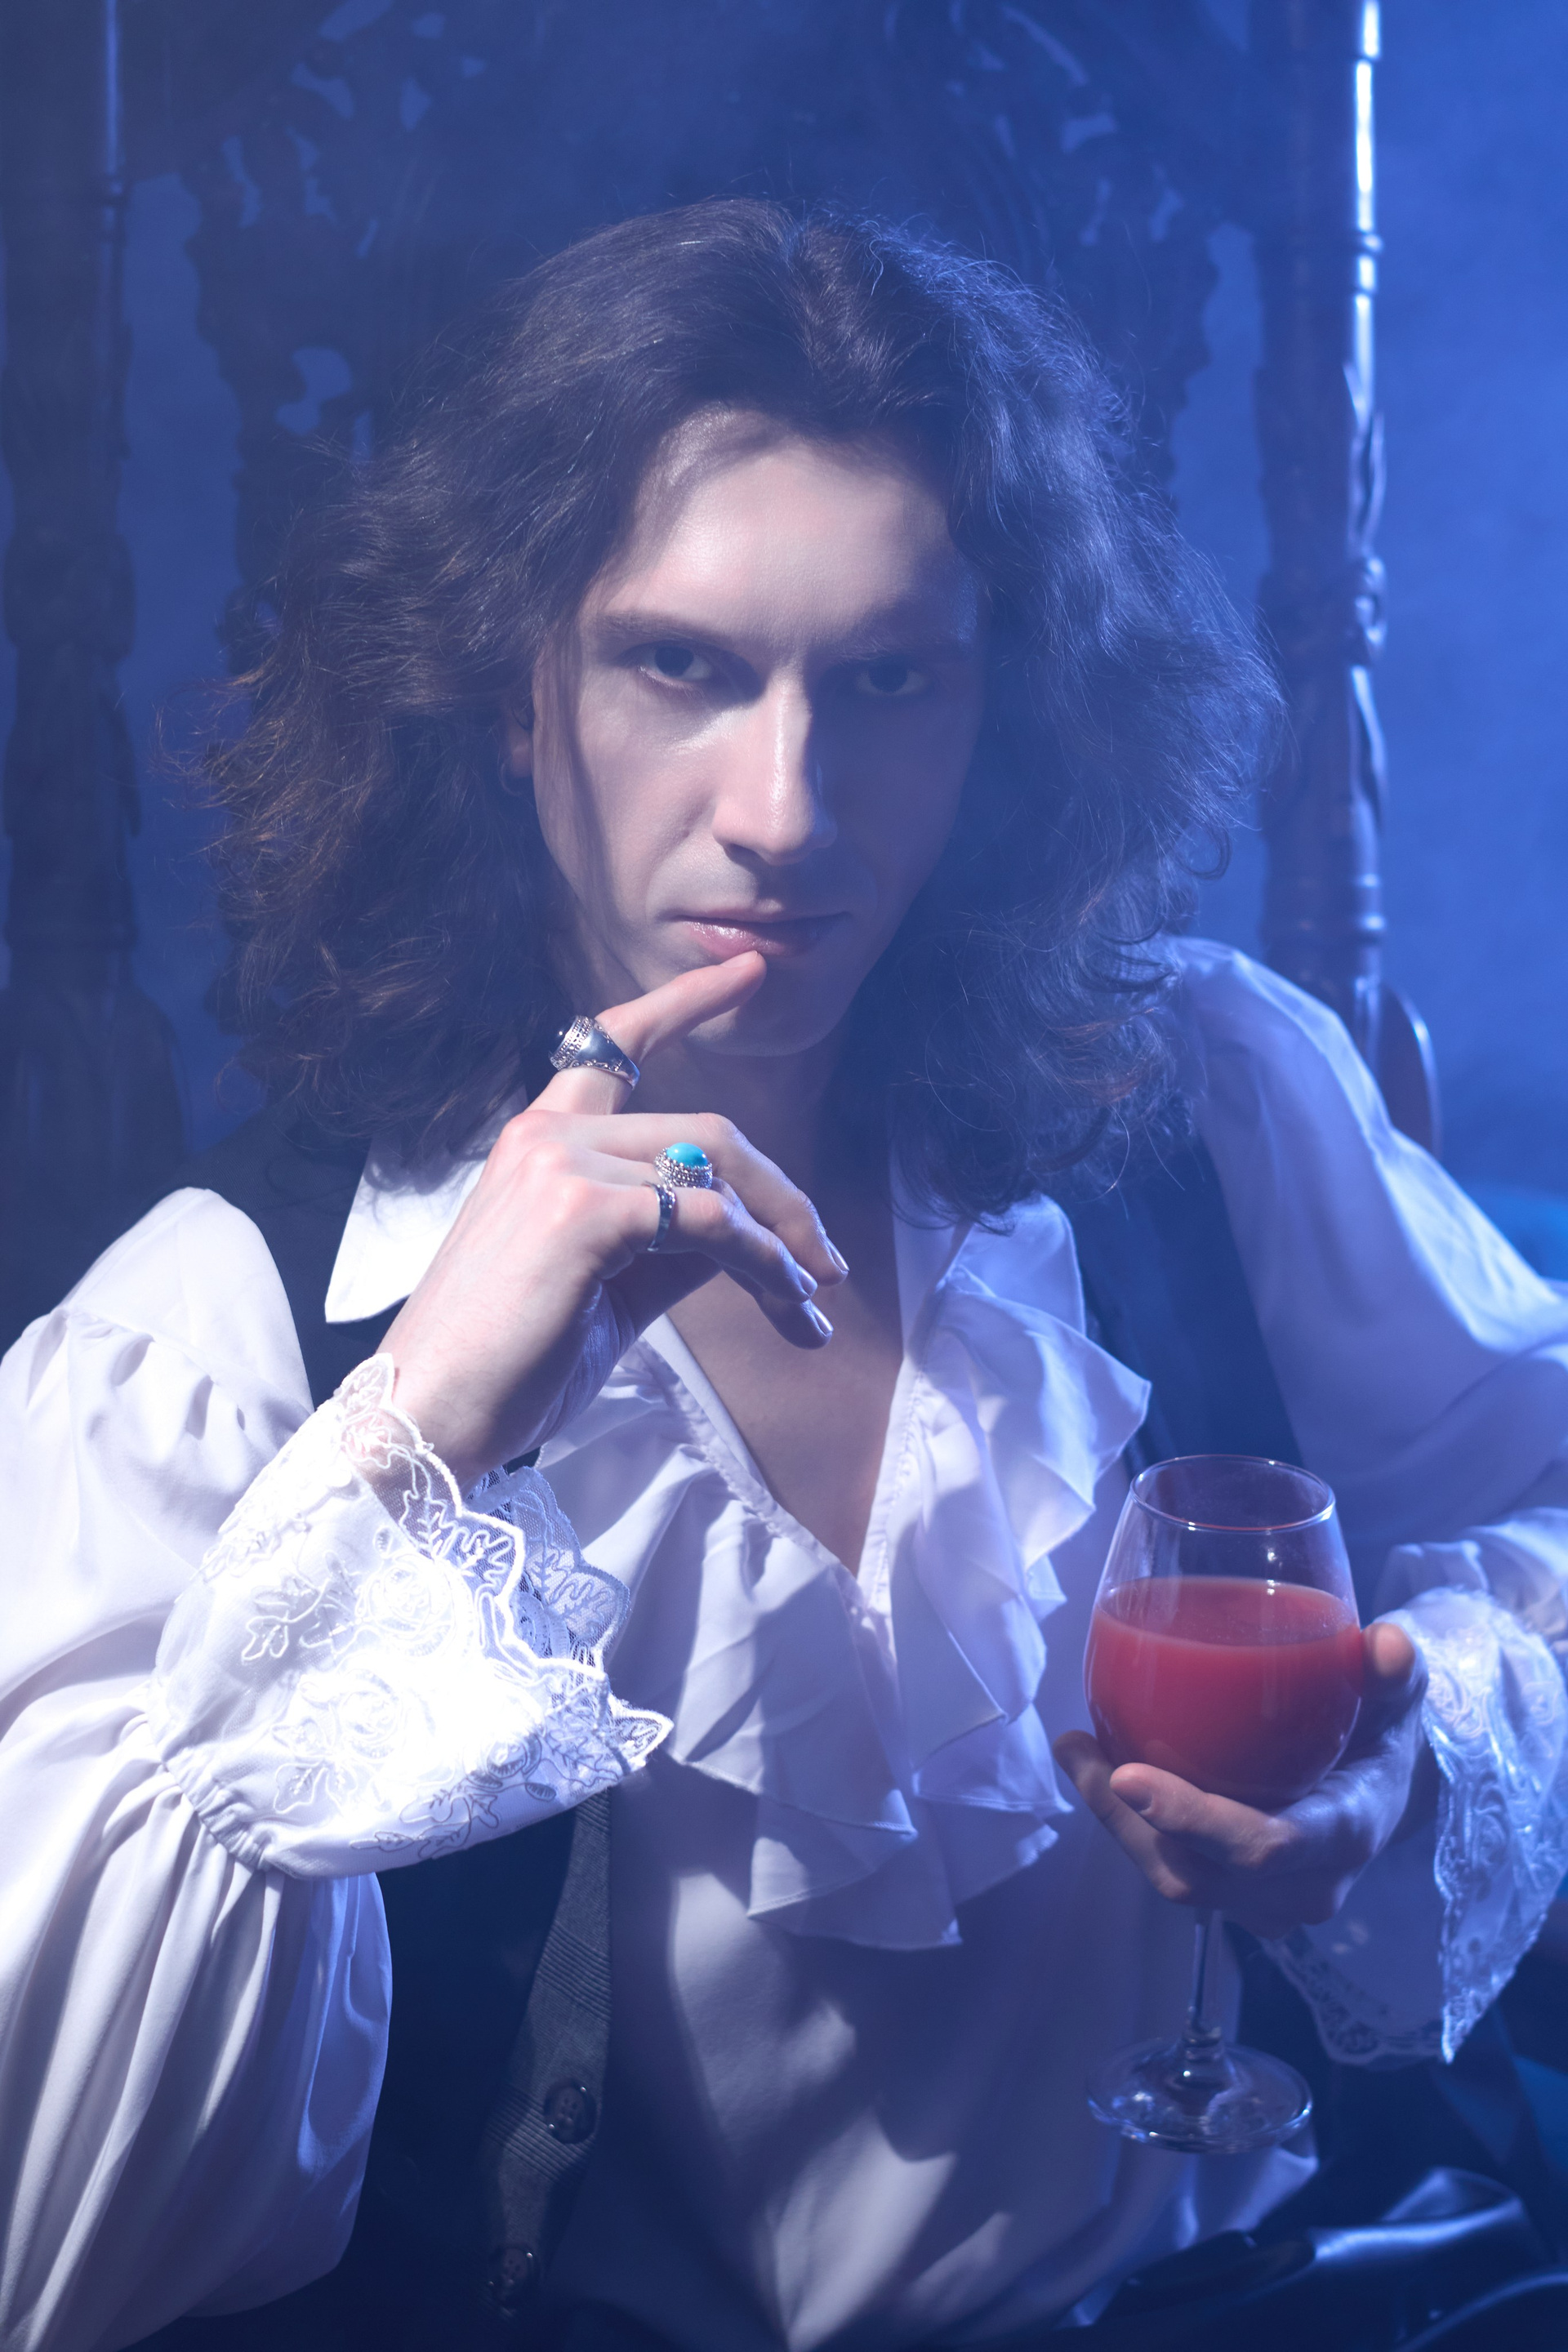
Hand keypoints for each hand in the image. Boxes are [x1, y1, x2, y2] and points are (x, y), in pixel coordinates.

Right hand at [383, 953, 846, 1486]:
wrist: (431, 1419)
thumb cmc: (510, 1366)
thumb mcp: (607, 1289)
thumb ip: (670, 1243)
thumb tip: (751, 1236)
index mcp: (541, 1139)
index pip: (617, 1045)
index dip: (688, 1003)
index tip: (749, 971)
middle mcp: (549, 1134)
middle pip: (708, 1132)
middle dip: (784, 1199)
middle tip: (828, 1267)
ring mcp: (564, 1165)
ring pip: (718, 1174)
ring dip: (783, 1243)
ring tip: (809, 1305)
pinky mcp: (586, 1212)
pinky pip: (711, 1220)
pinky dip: (763, 1262)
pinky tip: (783, 1302)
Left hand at [1052, 1620, 1434, 1939]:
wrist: (1383, 1790)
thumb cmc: (1381, 1735)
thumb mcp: (1396, 1701)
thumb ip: (1395, 1673)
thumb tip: (1390, 1643)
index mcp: (1345, 1834)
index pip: (1265, 1847)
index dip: (1196, 1822)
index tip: (1129, 1778)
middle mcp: (1304, 1885)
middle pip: (1197, 1873)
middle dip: (1127, 1820)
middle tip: (1079, 1749)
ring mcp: (1265, 1901)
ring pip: (1172, 1876)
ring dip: (1114, 1820)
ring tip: (1075, 1750)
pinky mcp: (1232, 1895)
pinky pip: (1170, 1867)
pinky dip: (1126, 1823)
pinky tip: (1092, 1765)